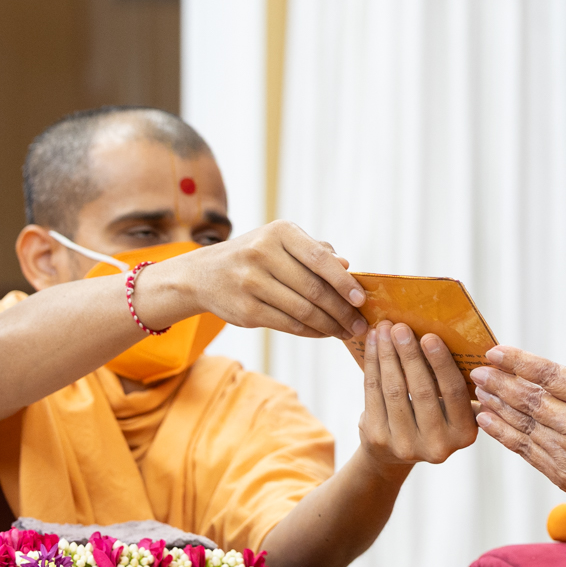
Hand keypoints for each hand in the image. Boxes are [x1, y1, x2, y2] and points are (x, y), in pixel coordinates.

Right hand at [155, 220, 366, 338]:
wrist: (202, 274)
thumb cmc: (256, 256)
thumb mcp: (281, 242)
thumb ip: (315, 251)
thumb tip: (348, 266)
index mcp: (279, 232)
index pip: (320, 258)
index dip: (343, 281)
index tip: (362, 299)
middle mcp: (262, 253)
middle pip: (314, 289)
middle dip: (342, 311)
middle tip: (360, 324)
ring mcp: (250, 282)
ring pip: (302, 310)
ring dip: (330, 325)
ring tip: (346, 332)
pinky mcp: (244, 309)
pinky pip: (287, 324)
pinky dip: (310, 331)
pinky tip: (324, 333)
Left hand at [359, 322, 477, 475]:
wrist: (395, 453)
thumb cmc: (433, 418)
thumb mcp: (454, 412)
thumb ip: (462, 386)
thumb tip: (454, 338)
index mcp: (464, 434)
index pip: (454, 392)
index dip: (441, 363)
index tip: (430, 336)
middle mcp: (437, 445)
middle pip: (421, 390)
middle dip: (409, 354)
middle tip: (401, 327)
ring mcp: (405, 445)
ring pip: (394, 389)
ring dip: (387, 354)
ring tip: (384, 329)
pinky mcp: (378, 439)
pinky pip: (373, 393)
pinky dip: (372, 364)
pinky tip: (373, 344)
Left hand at [472, 346, 565, 526]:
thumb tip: (541, 380)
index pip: (548, 374)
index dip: (517, 361)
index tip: (495, 352)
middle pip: (529, 398)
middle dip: (499, 382)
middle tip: (477, 371)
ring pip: (523, 423)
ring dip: (496, 405)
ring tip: (479, 392)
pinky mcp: (563, 476)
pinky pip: (526, 450)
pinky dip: (504, 434)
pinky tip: (488, 421)